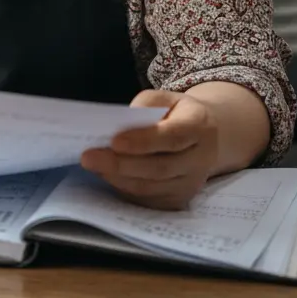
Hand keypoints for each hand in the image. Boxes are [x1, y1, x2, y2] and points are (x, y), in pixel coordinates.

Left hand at [80, 90, 218, 209]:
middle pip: (160, 168)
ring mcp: (192, 183)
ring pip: (153, 187)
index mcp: (199, 126)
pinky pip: (150, 198)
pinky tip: (107, 175)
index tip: (114, 141)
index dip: (143, 141)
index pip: (172, 137)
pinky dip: (126, 188)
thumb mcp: (165, 98)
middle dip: (121, 164)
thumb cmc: (177, 113)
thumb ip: (145, 105)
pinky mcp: (180, 199)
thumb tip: (120, 123)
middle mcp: (200, 159)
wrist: (207, 138)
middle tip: (89, 157)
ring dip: (119, 178)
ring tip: (94, 165)